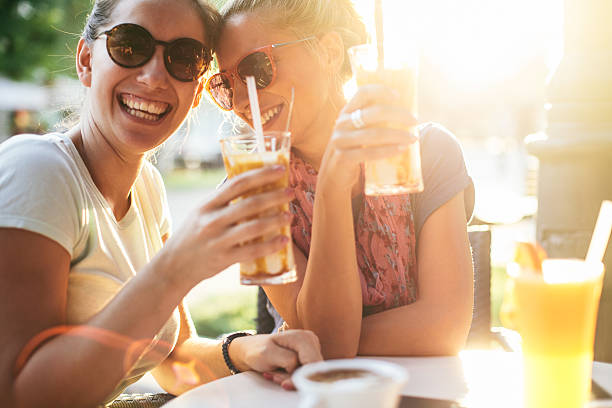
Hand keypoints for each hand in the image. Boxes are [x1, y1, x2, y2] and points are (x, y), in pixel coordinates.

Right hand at [159, 165, 293, 289]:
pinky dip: (270, 245)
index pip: (238, 183)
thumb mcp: (201, 212)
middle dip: (274, 196)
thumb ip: (222, 199)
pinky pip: (251, 251)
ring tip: (290, 215)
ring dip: (275, 220)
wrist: (174, 266)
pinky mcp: (223, 259)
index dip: (261, 174)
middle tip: (291, 192)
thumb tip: (249, 181)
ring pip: (253, 228)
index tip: (280, 169)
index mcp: (208, 204)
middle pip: (250, 204)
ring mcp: (218, 240)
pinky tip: (283, 240)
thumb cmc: (193, 234)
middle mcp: (212, 220)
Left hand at [230, 330, 321, 389]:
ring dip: (291, 379)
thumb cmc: (258, 350)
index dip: (301, 377)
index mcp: (303, 338)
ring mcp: (311, 350)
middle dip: (294, 379)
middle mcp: (311, 341)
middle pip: (312, 370)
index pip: (313, 363)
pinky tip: (278, 374)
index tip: (284, 383)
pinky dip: (291, 379)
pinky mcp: (308, 358)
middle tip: (276, 378)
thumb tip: (301, 369)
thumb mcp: (268, 353)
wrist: (253, 349)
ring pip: (309, 374)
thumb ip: (288, 359)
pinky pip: (305, 374)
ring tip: (274, 375)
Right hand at [318, 84, 417, 192]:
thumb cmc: (352, 149)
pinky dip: (388, 151)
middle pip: (374, 112)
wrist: (333, 173)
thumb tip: (405, 115)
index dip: (381, 91)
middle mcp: (341, 123)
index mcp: (346, 112)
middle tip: (414, 120)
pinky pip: (369, 153)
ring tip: (413, 138)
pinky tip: (401, 150)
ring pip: (374, 134)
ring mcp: (340, 141)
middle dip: (398, 115)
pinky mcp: (343, 158)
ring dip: (397, 135)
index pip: (363, 93)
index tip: (398, 96)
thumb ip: (371, 121)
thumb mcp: (356, 130)